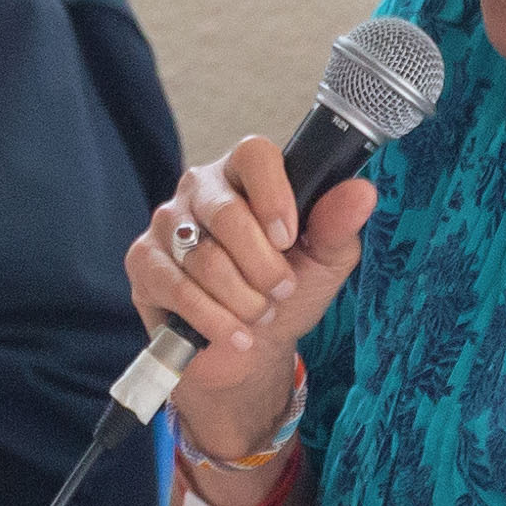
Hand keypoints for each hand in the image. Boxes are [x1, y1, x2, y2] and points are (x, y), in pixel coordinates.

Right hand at [123, 137, 376, 457]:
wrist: (248, 350)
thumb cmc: (285, 294)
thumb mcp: (324, 262)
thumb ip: (337, 225)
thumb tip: (362, 192)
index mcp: (244, 176)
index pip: (254, 154)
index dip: (273, 195)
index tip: (289, 239)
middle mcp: (199, 189)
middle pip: (226, 213)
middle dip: (263, 267)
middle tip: (281, 292)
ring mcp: (166, 224)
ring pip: (203, 257)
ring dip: (242, 299)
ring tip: (258, 315)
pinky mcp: (143, 262)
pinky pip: (177, 287)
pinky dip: (213, 319)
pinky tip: (235, 334)